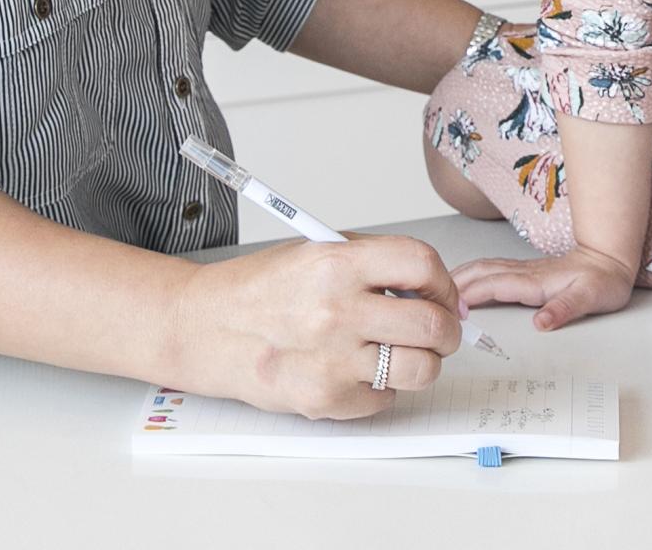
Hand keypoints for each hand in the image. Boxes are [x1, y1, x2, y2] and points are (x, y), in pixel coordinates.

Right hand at [166, 235, 462, 420]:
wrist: (204, 328)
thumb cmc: (259, 291)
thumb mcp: (314, 253)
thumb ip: (372, 265)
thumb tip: (432, 290)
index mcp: (336, 263)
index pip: (422, 265)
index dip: (443, 283)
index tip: (443, 295)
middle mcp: (336, 310)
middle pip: (433, 325)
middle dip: (447, 331)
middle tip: (440, 332)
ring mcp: (332, 359)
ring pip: (421, 369)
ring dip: (423, 363)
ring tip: (401, 354)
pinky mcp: (325, 398)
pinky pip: (384, 399)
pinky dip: (379, 389)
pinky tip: (354, 371)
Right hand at [451, 243, 636, 331]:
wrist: (611, 260)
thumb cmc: (602, 282)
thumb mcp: (589, 299)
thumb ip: (564, 310)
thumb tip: (540, 323)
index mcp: (534, 281)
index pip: (493, 285)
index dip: (470, 294)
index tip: (448, 307)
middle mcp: (524, 272)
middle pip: (480, 272)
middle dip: (452, 282)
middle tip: (427, 295)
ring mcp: (522, 269)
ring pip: (482, 267)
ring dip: (458, 275)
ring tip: (434, 287)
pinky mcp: (524, 271)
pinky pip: (489, 269)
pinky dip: (470, 274)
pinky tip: (463, 280)